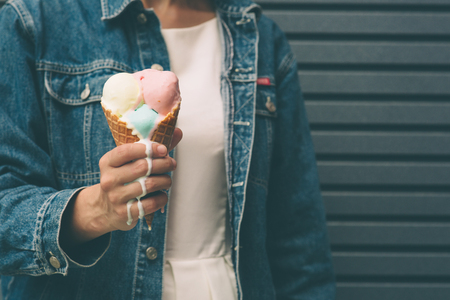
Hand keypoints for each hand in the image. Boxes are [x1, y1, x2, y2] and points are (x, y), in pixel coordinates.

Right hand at [60, 128, 181, 247]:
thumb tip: (177, 131)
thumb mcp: (128, 162)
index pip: (126, 151)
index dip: (148, 148)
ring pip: (149, 185)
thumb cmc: (123, 179)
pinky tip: (162, 195)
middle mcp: (109, 179)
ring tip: (168, 180)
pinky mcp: (125, 213)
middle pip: (142, 167)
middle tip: (172, 164)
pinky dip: (162, 198)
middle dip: (163, 164)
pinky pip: (150, 204)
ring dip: (165, 181)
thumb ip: (152, 148)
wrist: (105, 208)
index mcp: (108, 162)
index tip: (163, 149)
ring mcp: (116, 197)